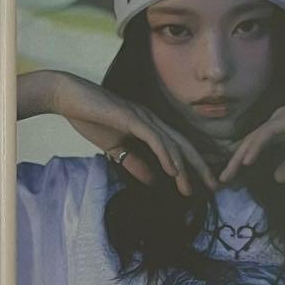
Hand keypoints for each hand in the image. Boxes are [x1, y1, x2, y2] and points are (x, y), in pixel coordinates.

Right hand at [23, 71, 215, 194]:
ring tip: (193, 188)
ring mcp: (143, 117)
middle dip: (201, 167)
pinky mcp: (131, 118)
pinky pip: (154, 138)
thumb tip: (154, 181)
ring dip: (185, 167)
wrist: (68, 97)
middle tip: (216, 188)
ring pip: (172, 143)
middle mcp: (152, 119)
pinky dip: (166, 155)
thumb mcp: (114, 148)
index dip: (193, 166)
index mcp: (149, 126)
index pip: (177, 147)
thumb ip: (133, 163)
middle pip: (184, 145)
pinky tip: (173, 170)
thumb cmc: (89, 118)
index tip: (203, 186)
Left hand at [219, 60, 284, 183]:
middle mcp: (276, 122)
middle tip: (222, 180)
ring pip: (254, 138)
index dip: (243, 161)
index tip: (233, 178)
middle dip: (234, 162)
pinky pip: (267, 134)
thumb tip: (277, 178)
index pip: (257, 146)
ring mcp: (281, 117)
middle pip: (249, 143)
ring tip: (228, 174)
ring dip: (239, 157)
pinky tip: (247, 160)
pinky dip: (256, 147)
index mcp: (282, 129)